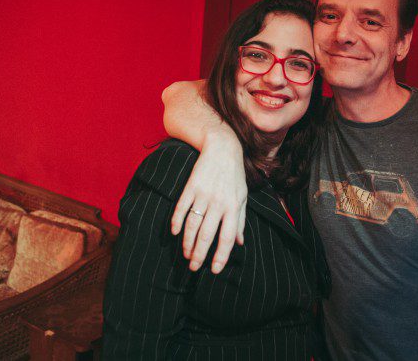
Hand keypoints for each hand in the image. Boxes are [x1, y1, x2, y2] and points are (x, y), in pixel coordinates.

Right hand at [171, 133, 246, 273]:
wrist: (222, 147)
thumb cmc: (234, 176)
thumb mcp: (242, 197)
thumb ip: (240, 221)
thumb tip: (240, 243)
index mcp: (233, 207)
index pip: (227, 237)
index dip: (221, 256)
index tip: (214, 270)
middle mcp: (219, 202)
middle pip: (207, 235)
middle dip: (200, 254)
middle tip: (194, 268)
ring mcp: (204, 194)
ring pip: (193, 224)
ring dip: (188, 242)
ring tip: (186, 254)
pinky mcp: (191, 186)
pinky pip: (182, 207)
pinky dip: (177, 221)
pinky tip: (175, 233)